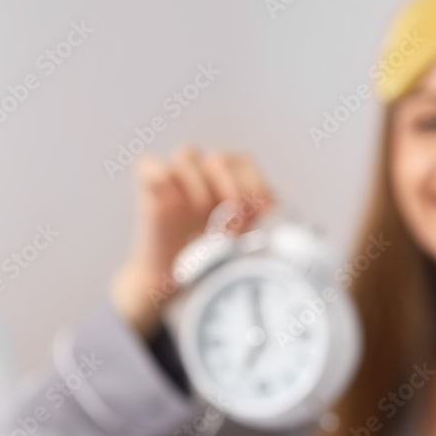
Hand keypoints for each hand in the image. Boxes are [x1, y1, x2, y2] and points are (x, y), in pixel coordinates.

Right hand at [110, 144, 274, 336]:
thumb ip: (261, 224)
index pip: (244, 162)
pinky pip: (150, 165)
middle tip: (235, 218)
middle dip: (232, 187)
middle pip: (220, 157)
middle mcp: (203, 176)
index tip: (264, 212)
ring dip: (200, 186)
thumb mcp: (242, 243)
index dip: (256, 183)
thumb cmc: (209, 258)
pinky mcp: (148, 190)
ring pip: (187, 154)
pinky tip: (172, 204)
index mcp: (227, 183)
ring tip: (203, 218)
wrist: (172, 282)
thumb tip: (288, 216)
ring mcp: (175, 180)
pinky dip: (162, 179)